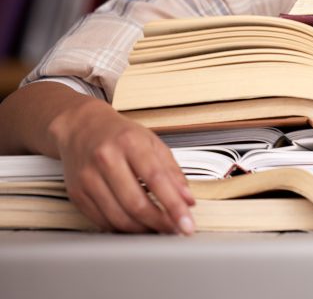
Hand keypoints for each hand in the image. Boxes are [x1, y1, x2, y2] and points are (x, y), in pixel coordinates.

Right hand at [48, 96, 195, 233]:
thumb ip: (172, 172)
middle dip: (160, 223)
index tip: (187, 223)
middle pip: (136, 203)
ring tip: (159, 230)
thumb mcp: (153, 143)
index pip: (157, 180)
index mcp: (130, 143)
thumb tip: (188, 200)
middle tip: (175, 231)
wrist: (81, 128)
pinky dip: (122, 229)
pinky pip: (102, 221)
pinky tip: (136, 226)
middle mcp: (106, 159)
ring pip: (118, 217)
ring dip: (143, 230)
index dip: (174, 205)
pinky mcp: (77, 193)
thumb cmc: (120, 135)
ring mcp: (88, 178)